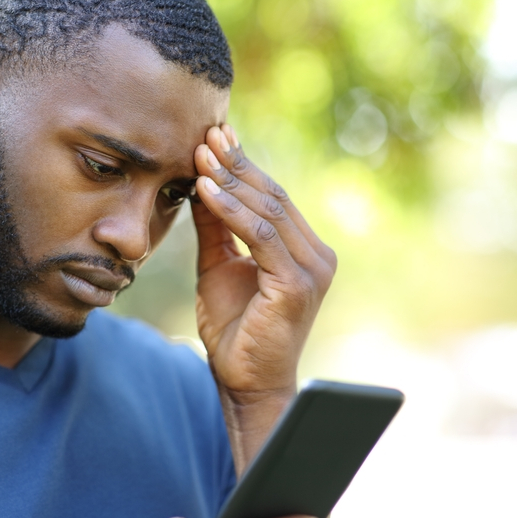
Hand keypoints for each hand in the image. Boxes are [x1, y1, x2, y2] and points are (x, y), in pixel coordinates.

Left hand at [191, 125, 334, 442]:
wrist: (245, 382)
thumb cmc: (234, 329)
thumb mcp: (218, 266)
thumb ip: (215, 227)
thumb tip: (201, 182)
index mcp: (303, 249)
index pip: (272, 197)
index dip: (241, 166)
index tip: (213, 137)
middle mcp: (317, 254)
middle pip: (272, 197)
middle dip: (236, 164)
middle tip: (206, 134)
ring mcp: (312, 269)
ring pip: (268, 211)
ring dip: (230, 180)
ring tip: (199, 154)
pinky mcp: (297, 284)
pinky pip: (261, 236)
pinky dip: (231, 211)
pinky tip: (206, 190)